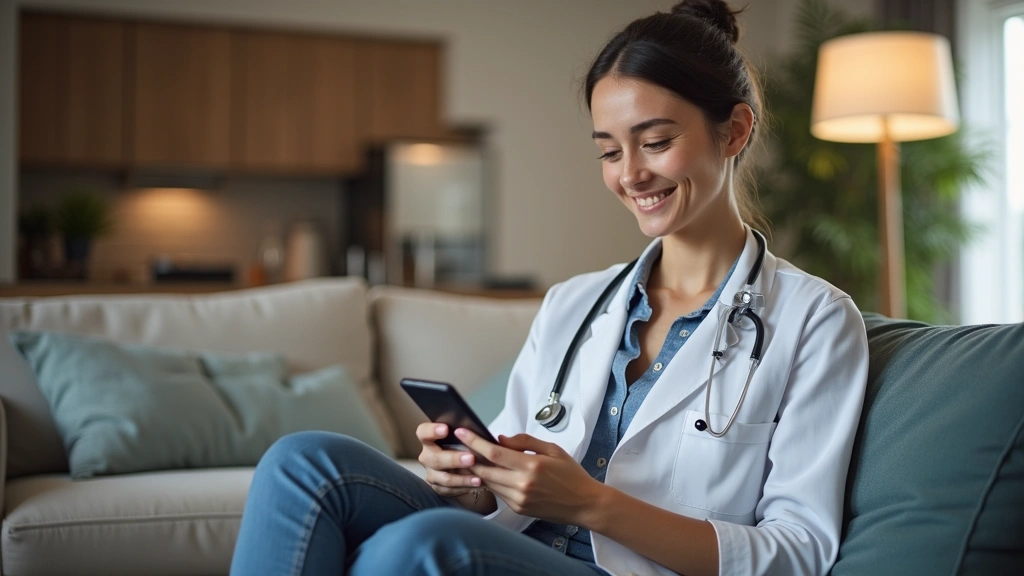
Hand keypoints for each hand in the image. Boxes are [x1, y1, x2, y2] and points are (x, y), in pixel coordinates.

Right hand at [416, 422, 482, 497]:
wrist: (464, 466)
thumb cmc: (463, 445)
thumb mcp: (462, 438)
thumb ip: (465, 435)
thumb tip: (477, 433)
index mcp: (429, 439)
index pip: (423, 432)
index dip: (432, 431)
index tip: (446, 429)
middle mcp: (427, 456)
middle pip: (434, 458)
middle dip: (453, 459)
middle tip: (471, 458)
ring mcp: (431, 473)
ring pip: (444, 478)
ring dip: (462, 479)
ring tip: (478, 479)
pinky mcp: (437, 487)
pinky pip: (450, 490)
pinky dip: (464, 488)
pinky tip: (476, 486)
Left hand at [457, 428, 605, 525]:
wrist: (584, 504)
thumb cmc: (571, 475)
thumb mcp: (553, 449)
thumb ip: (525, 442)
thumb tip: (500, 438)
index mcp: (531, 466)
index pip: (494, 453)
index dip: (474, 442)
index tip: (461, 432)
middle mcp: (522, 485)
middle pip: (485, 470)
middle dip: (468, 457)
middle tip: (457, 444)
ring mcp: (519, 499)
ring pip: (488, 483)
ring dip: (476, 470)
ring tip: (466, 457)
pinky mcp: (518, 509)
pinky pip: (498, 493)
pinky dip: (490, 482)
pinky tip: (486, 472)